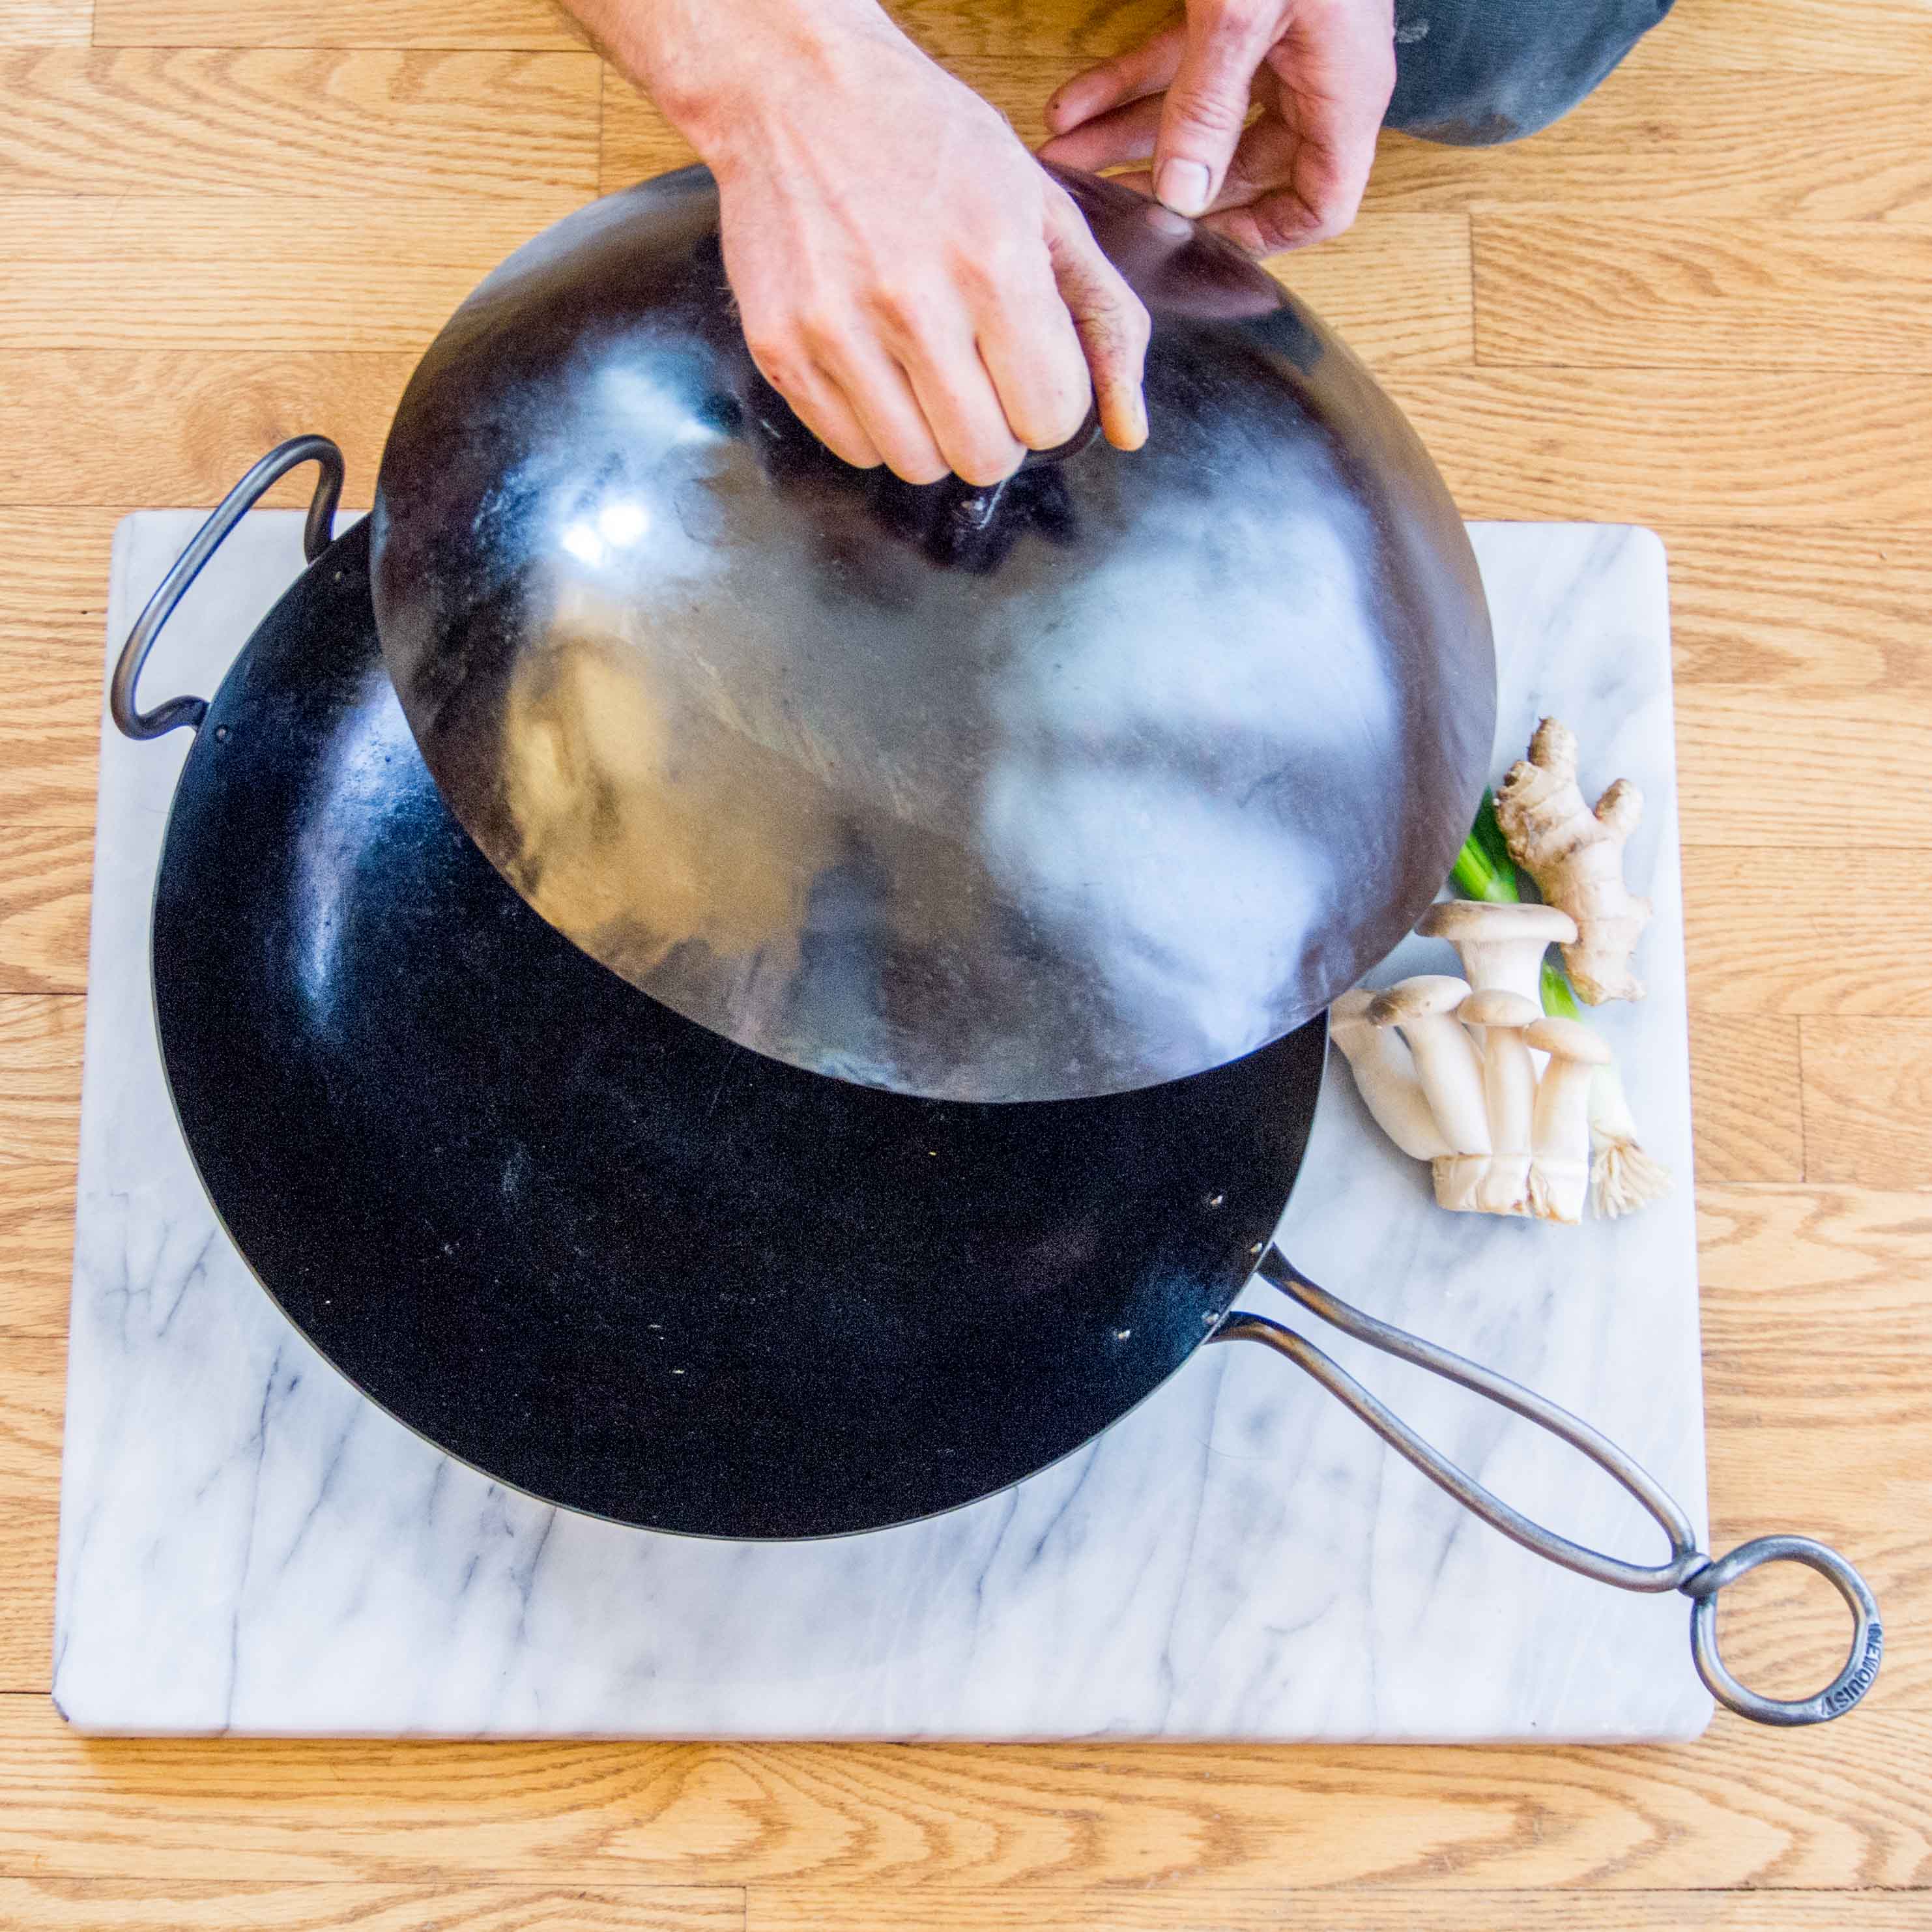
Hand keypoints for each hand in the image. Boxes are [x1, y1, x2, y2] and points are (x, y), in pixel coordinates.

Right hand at [607, 0, 1149, 485]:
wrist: (794, 88)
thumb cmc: (929, 144)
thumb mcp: (1042, 206)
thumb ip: (1104, 318)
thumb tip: (1129, 430)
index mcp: (994, 260)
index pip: (1050, 417)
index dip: (1048, 400)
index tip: (1027, 363)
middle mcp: (911, 301)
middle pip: (985, 458)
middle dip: (996, 430)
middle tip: (979, 376)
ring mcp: (835, 329)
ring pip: (917, 465)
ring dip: (933, 433)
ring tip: (924, 366)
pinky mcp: (778, 348)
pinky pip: (852, 448)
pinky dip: (874, 424)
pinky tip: (874, 362)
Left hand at [1039, 0, 1395, 253]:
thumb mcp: (1244, 14)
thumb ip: (1208, 106)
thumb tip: (1179, 194)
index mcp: (1342, 89)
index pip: (1322, 200)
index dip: (1267, 236)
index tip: (1201, 251)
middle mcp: (1311, 72)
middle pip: (1242, 163)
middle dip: (1166, 185)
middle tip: (1104, 210)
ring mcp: (1272, 38)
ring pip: (1196, 113)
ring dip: (1124, 137)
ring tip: (1063, 161)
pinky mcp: (1235, 6)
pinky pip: (1178, 61)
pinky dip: (1122, 81)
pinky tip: (1069, 104)